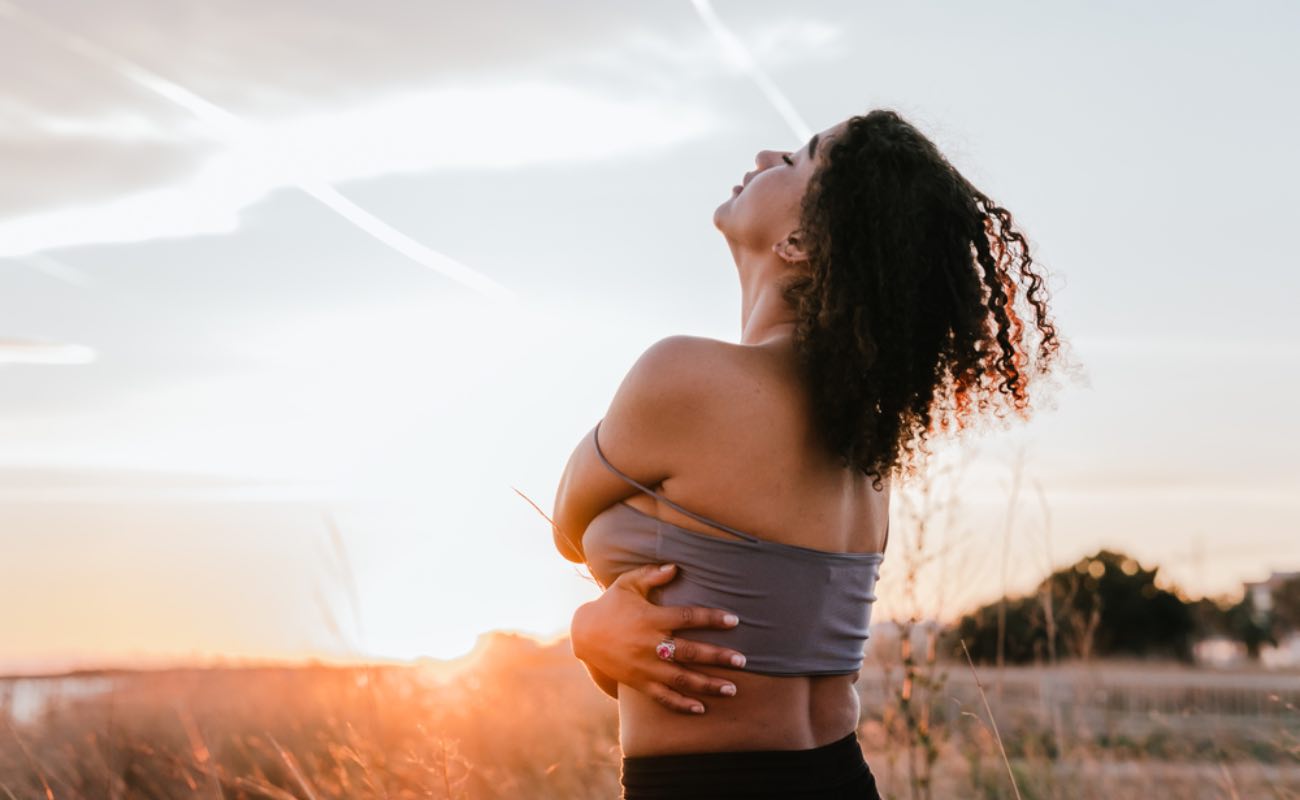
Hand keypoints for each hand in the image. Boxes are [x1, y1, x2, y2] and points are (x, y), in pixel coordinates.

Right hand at [570, 563, 746, 713]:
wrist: (584, 635)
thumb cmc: (610, 605)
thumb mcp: (627, 584)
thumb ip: (651, 575)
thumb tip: (675, 567)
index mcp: (651, 618)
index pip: (687, 617)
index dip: (711, 618)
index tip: (734, 620)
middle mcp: (650, 644)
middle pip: (690, 651)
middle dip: (717, 656)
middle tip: (743, 661)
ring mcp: (645, 666)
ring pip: (681, 678)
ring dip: (707, 684)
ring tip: (731, 689)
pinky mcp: (639, 682)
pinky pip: (663, 697)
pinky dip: (681, 704)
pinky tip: (701, 708)